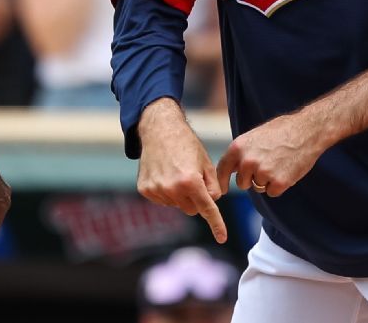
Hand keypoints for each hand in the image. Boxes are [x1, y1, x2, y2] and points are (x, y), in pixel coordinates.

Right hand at [135, 98, 226, 242]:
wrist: (159, 130)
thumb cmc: (186, 144)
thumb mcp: (206, 162)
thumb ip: (213, 186)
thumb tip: (212, 201)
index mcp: (191, 181)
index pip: (207, 209)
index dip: (216, 225)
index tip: (222, 238)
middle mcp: (172, 189)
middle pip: (191, 209)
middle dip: (196, 199)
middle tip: (192, 178)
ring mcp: (157, 190)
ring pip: (176, 205)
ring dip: (180, 195)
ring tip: (176, 172)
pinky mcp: (145, 190)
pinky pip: (162, 200)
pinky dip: (166, 192)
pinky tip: (164, 175)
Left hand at [216, 112, 326, 197]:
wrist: (306, 130)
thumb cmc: (281, 131)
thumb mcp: (254, 137)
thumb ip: (242, 153)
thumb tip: (232, 169)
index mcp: (238, 147)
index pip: (223, 169)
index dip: (222, 182)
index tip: (224, 190)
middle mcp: (247, 161)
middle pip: (242, 183)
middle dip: (252, 179)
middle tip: (268, 164)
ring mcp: (262, 173)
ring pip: (259, 187)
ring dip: (268, 181)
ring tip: (279, 163)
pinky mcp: (278, 182)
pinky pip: (272, 192)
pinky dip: (279, 186)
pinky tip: (286, 170)